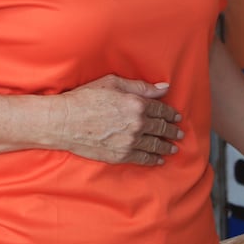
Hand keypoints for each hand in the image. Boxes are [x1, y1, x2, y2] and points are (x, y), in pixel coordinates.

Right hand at [55, 75, 182, 165]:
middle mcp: (137, 124)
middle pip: (161, 128)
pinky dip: (153, 159)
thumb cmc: (85, 98)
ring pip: (155, 145)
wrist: (64, 121)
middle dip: (172, 130)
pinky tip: (158, 159)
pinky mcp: (120, 155)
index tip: (176, 116)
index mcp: (136, 104)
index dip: (171, 113)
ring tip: (173, 148)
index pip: (161, 109)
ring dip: (166, 146)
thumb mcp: (112, 83)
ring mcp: (130, 141)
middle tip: (179, 133)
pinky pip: (143, 158)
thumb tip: (164, 88)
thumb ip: (141, 87)